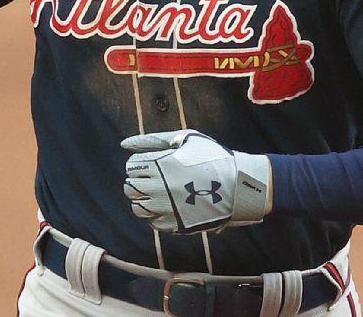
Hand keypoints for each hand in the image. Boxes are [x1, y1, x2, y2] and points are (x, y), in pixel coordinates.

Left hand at [121, 129, 271, 233]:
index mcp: (161, 164)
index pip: (131, 168)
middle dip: (137, 183)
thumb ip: (152, 140)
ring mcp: (167, 208)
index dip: (138, 165)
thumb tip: (124, 144)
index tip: (150, 165)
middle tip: (153, 180)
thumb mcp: (185, 139)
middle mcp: (160, 187)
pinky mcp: (176, 223)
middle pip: (130, 188)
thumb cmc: (212, 157)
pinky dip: (155, 215)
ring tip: (157, 194)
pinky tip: (167, 206)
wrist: (239, 185)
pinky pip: (152, 223)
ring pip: (137, 208)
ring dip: (143, 200)